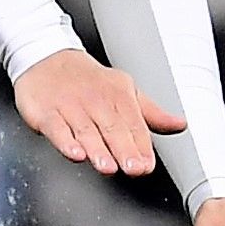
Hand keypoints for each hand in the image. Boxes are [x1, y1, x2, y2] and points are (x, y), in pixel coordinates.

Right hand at [11, 48, 184, 177]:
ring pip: (85, 130)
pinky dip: (64, 141)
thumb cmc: (87, 81)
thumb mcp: (123, 90)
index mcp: (118, 96)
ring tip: (107, 166)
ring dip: (97, 149)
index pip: (133, 124)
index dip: (141, 146)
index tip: (146, 164)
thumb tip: (179, 125)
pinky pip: (56, 127)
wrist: (45, 58)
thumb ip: (149, 114)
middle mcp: (94, 101)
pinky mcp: (45, 111)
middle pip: (111, 128)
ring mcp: (69, 106)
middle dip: (123, 149)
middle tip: (133, 167)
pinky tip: (74, 152)